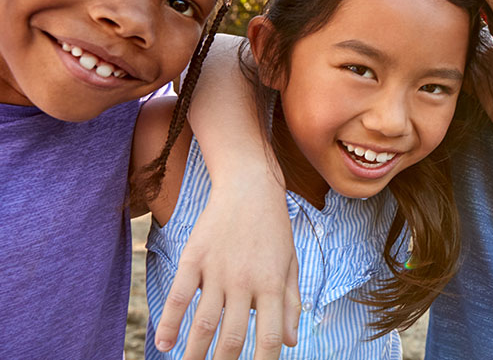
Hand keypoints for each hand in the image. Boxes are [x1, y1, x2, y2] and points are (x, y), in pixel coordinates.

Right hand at [153, 179, 299, 359]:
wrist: (249, 187)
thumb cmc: (274, 229)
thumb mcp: (290, 264)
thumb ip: (290, 303)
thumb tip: (290, 341)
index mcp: (272, 285)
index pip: (269, 336)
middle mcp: (245, 281)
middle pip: (233, 336)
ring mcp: (217, 270)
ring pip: (203, 324)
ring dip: (195, 353)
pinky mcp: (193, 258)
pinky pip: (179, 297)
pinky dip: (169, 323)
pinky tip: (164, 344)